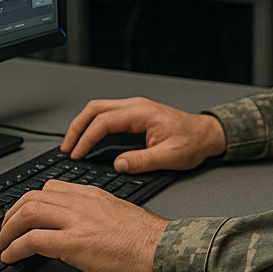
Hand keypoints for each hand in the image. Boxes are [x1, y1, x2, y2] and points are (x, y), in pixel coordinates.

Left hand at [0, 181, 168, 271]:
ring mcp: (77, 221)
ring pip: (28, 213)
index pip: (49, 188)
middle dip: (11, 214)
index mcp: (91, 194)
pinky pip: (33, 240)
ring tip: (3, 244)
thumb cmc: (145, 238)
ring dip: (8, 230)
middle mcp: (81, 202)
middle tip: (4, 231)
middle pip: (32, 197)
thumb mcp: (116, 212)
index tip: (21, 215)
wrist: (161, 248)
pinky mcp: (74, 243)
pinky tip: (11, 256)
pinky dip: (15, 248)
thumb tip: (75, 224)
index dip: (28, 201)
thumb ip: (93, 212)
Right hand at [61, 97, 226, 173]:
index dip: (87, 138)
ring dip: (82, 125)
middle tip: (66, 147)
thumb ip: (144, 161)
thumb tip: (119, 165)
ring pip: (99, 109)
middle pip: (95, 109)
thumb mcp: (171, 157)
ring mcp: (135, 108)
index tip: (76, 153)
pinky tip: (88, 139)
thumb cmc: (192, 143)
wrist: (206, 135)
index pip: (104, 121)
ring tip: (72, 144)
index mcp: (142, 113)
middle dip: (77, 127)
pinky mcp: (135, 115)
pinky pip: (107, 115)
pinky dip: (93, 125)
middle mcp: (136, 106)